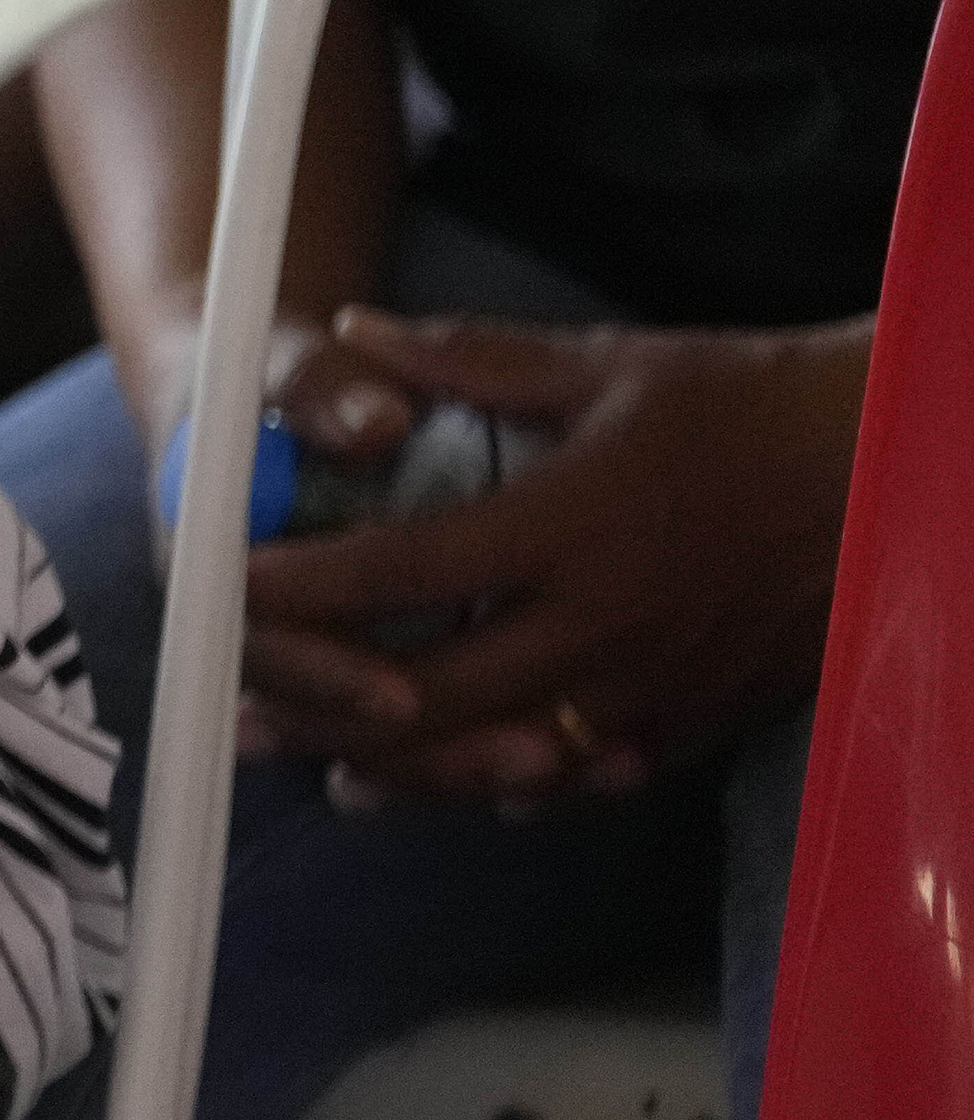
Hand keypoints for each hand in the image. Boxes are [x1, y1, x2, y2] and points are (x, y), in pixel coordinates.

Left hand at [234, 310, 866, 802]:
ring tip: (336, 782)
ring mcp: (658, 680)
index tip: (226, 593)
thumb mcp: (609, 362)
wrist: (892, 469)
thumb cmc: (747, 403)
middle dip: (331, 713)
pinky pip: (601, 773)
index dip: (307, 590)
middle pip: (440, 694)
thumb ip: (470, 357)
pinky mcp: (704, 714)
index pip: (407, 570)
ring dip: (416, 774)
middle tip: (245, 720)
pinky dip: (529, 788)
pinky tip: (475, 791)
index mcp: (570, 523)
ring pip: (512, 756)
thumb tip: (352, 329)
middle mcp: (606, 618)